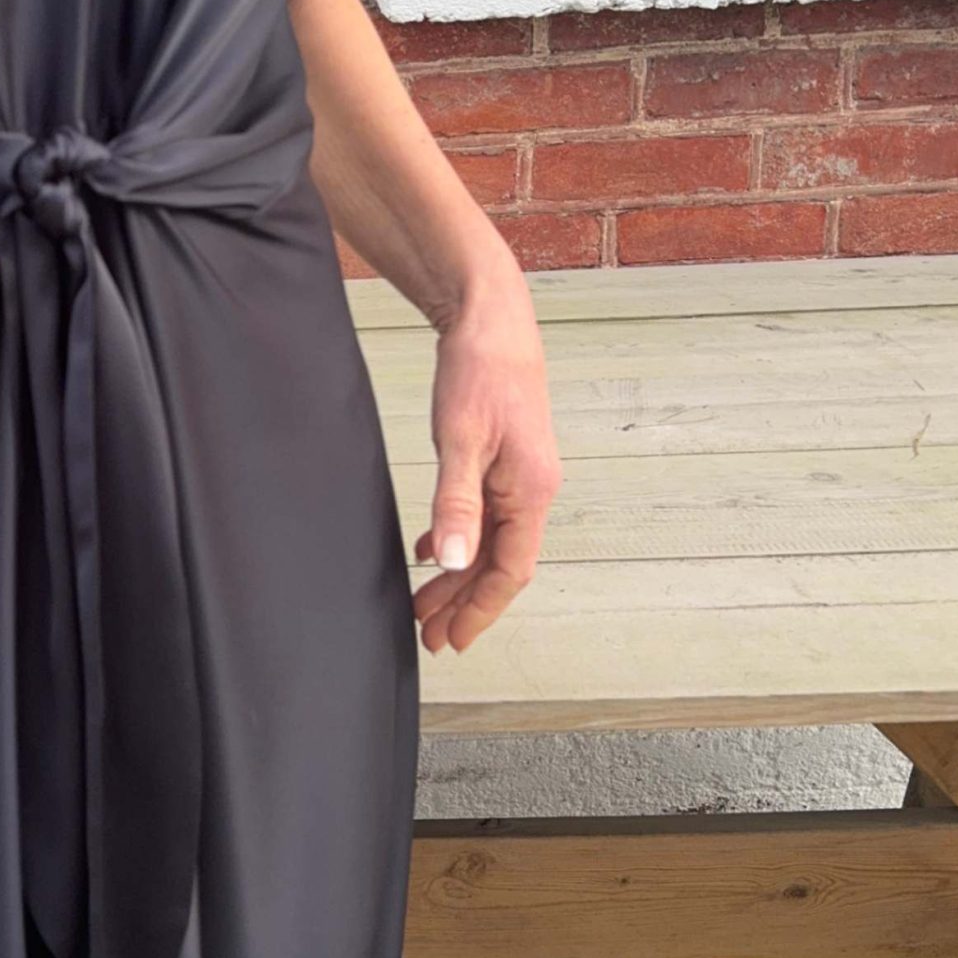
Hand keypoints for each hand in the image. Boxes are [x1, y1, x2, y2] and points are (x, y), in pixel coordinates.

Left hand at [412, 246, 561, 654]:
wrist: (491, 318)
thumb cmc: (481, 371)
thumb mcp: (461, 440)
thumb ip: (457, 503)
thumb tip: (456, 561)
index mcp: (531, 492)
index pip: (511, 571)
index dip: (481, 610)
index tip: (452, 640)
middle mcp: (533, 490)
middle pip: (499, 563)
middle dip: (463, 603)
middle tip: (427, 635)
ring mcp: (520, 476)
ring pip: (490, 542)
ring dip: (458, 576)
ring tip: (423, 605)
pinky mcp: (504, 461)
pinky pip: (484, 515)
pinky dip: (459, 538)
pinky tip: (431, 550)